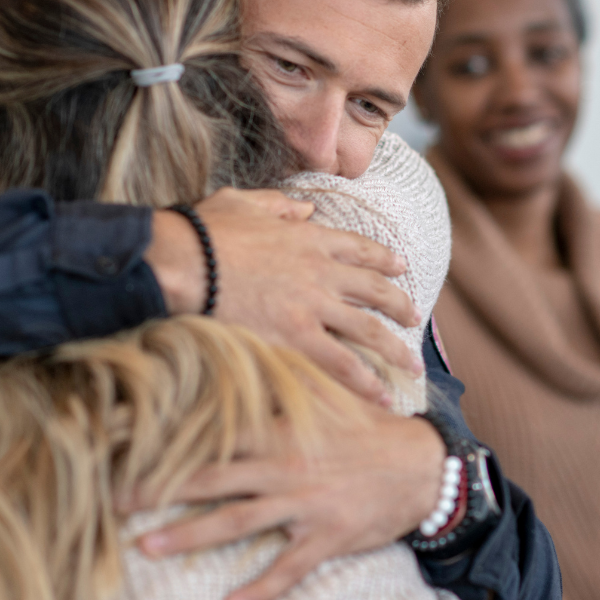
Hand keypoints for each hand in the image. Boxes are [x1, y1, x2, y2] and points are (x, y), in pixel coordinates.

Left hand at [134, 410, 446, 599]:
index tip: (123, 436)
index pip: (211, 429)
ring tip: (148, 549)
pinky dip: (262, 589)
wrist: (421, 465)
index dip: (167, 433)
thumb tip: (242, 349)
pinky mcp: (327, 537)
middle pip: (211, 478)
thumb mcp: (326, 396)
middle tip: (113, 500)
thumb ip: (283, 379)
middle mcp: (284, 466)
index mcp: (279, 431)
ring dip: (190, 537)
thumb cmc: (367, 429)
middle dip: (159, 489)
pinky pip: (289, 567)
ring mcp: (304, 504)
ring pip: (237, 522)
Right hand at [146, 188, 420, 403]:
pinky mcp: (297, 338)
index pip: (359, 249)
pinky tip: (383, 397)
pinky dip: (366, 382)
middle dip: (401, 306)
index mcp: (310, 238)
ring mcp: (313, 306)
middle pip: (376, 291)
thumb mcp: (245, 202)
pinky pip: (342, 364)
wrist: (184, 261)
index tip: (401, 267)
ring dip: (397, 351)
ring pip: (370, 331)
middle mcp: (322, 272)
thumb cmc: (204, 232)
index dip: (383, 259)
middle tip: (415, 318)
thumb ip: (280, 205)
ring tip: (414, 368)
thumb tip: (306, 206)